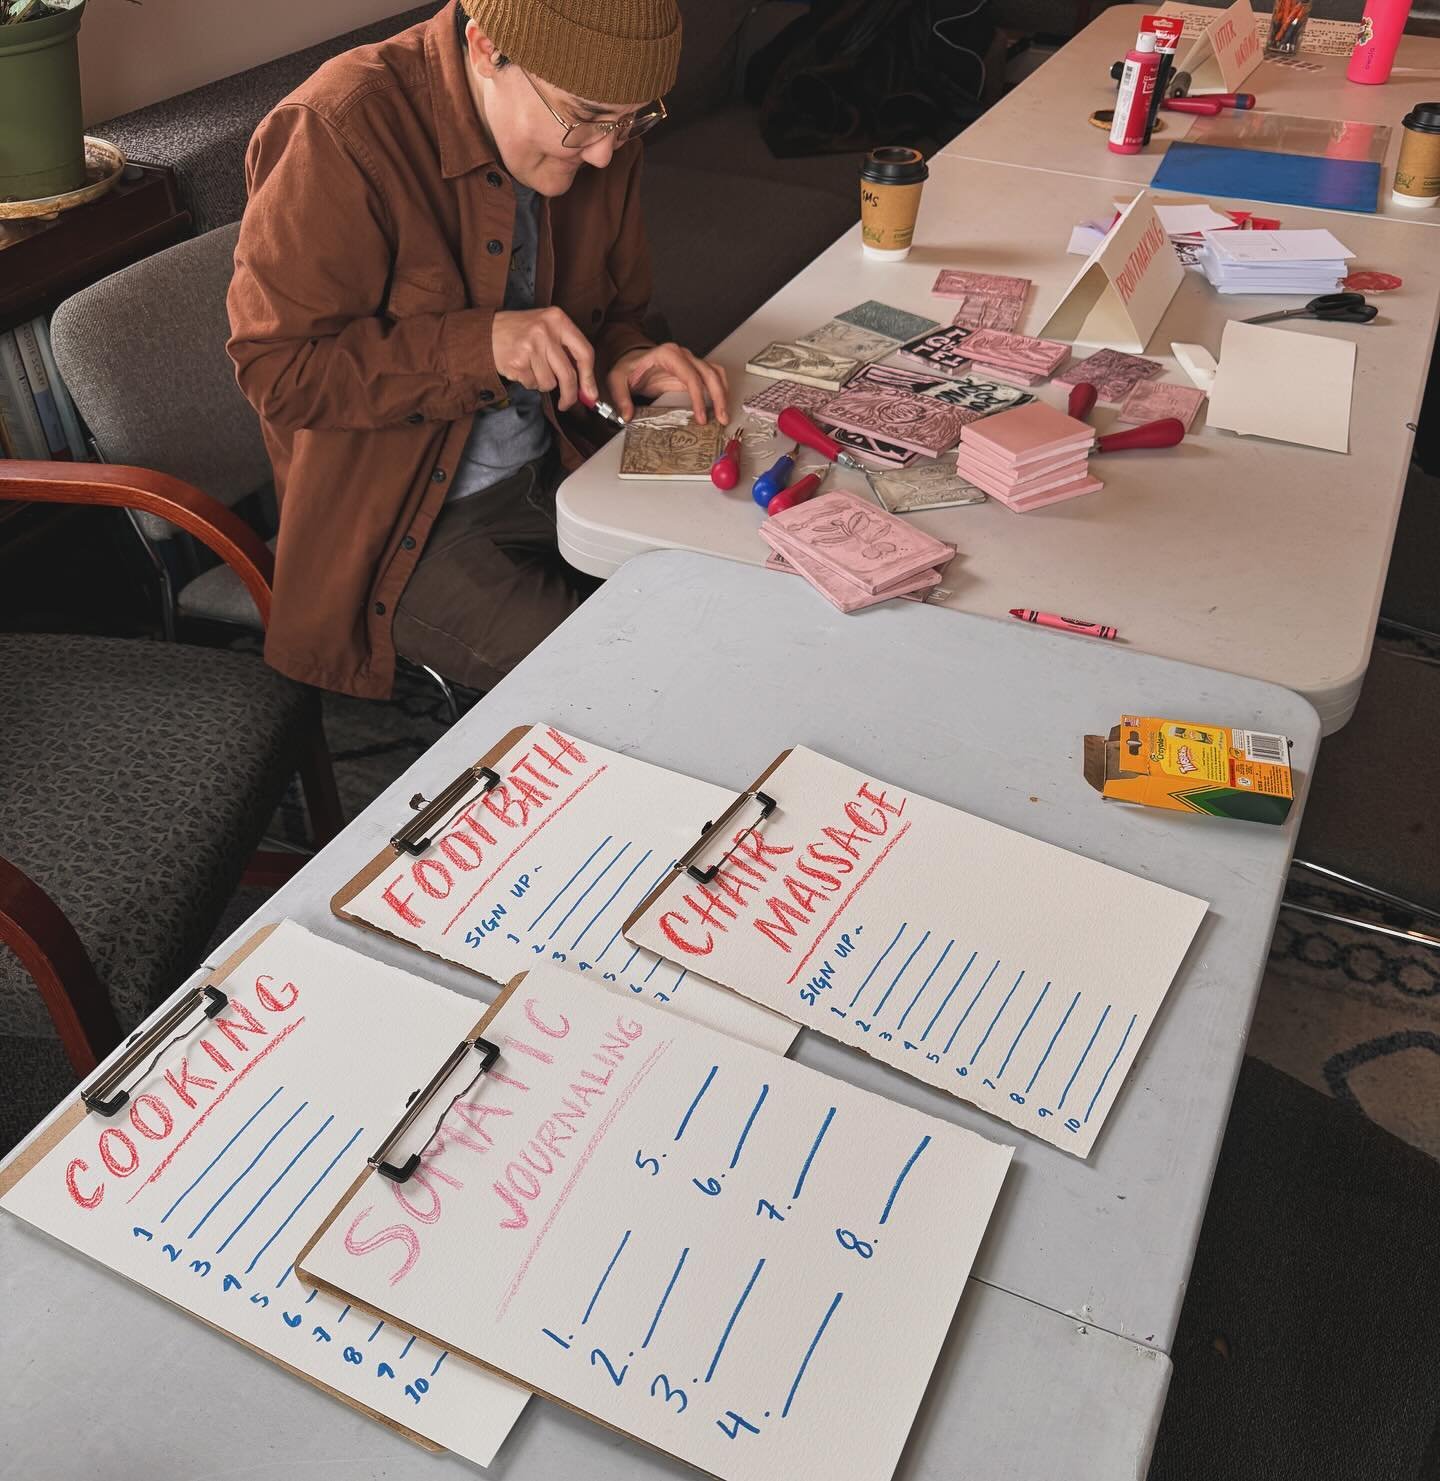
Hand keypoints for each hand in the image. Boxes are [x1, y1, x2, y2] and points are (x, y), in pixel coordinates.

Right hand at [491, 307, 597, 410]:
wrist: (486, 332)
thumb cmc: (521, 332)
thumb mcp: (547, 328)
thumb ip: (568, 351)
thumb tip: (587, 388)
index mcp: (558, 319)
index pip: (584, 352)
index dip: (589, 378)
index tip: (591, 394)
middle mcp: (545, 331)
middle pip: (568, 374)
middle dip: (570, 395)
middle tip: (567, 403)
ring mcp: (531, 346)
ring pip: (550, 382)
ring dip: (543, 383)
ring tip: (532, 368)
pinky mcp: (518, 361)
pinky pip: (533, 384)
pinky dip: (529, 382)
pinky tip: (522, 368)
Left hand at [607, 343, 729, 425]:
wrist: (632, 361)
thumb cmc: (628, 368)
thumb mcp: (617, 379)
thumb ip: (621, 397)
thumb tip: (626, 416)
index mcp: (667, 354)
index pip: (690, 376)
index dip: (698, 397)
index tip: (700, 417)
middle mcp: (683, 355)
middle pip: (709, 374)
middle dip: (718, 397)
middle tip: (721, 419)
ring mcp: (690, 361)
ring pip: (716, 373)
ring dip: (723, 393)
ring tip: (724, 415)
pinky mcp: (693, 370)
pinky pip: (713, 376)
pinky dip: (720, 389)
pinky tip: (720, 405)